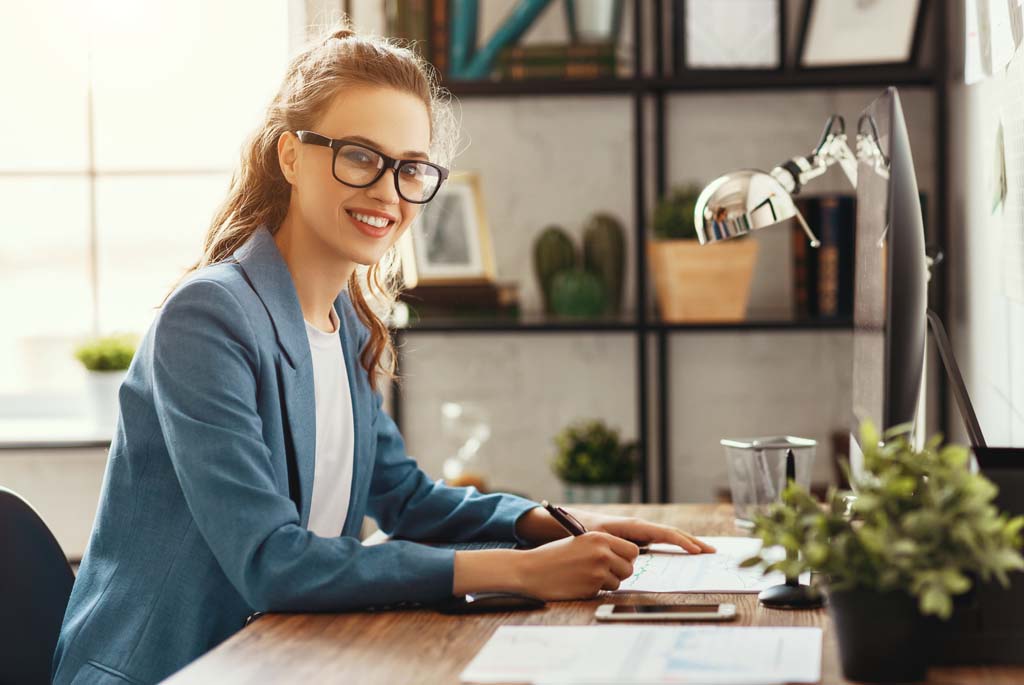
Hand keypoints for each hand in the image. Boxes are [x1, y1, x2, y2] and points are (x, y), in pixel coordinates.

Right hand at [515, 532, 638, 599]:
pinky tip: (579, 583)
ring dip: (606, 582)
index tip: (619, 560)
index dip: (626, 557)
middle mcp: (602, 554)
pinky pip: (603, 591)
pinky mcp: (591, 589)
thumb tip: (625, 556)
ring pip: (618, 582)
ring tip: (586, 575)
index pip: (632, 550)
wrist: (531, 570)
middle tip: (604, 571)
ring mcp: (597, 572)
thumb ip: (602, 546)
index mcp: (600, 538)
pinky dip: (594, 590)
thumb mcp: (579, 541)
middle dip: (619, 572)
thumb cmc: (553, 555)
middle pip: (629, 568)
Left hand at [568, 509, 715, 553]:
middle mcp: (642, 527)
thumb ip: (615, 546)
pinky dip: (678, 544)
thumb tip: (633, 555)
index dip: (681, 542)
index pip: (664, 533)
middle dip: (693, 541)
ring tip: (706, 550)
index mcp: (635, 526)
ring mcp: (643, 532)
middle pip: (673, 533)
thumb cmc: (588, 532)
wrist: (579, 525)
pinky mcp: (641, 537)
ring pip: (671, 536)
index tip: (696, 550)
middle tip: (712, 551)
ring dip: (689, 542)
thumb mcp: (601, 539)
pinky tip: (688, 551)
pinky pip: (664, 541)